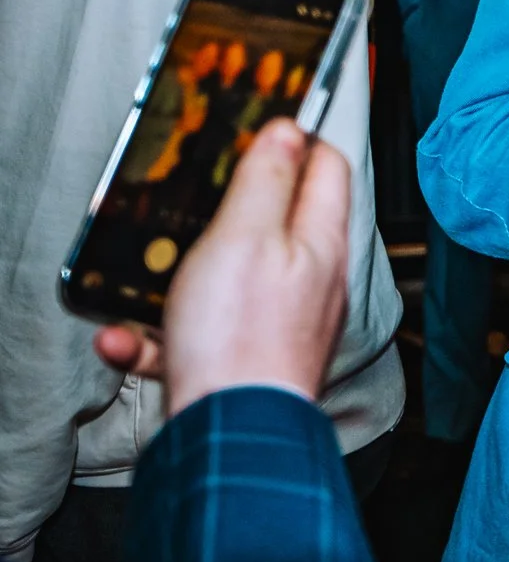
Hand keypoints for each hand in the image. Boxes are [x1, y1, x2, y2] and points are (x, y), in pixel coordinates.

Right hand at [93, 120, 349, 416]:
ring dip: (181, 277)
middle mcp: (313, 280)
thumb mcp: (247, 236)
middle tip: (192, 193)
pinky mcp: (248, 361)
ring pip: (231, 280)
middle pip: (282, 221)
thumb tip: (289, 130)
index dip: (299, 139)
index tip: (260, 125)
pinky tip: (125, 338)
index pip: (329, 168)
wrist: (233, 435)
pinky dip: (158, 334)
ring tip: (146, 275)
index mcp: (320, 241)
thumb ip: (266, 181)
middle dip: (235, 206)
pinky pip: (198, 334)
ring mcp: (284, 323)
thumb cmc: (242, 335)